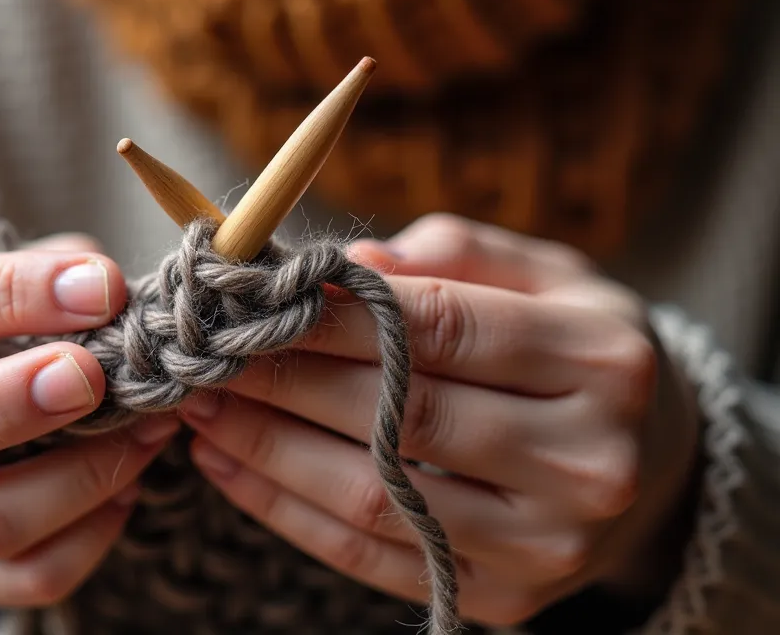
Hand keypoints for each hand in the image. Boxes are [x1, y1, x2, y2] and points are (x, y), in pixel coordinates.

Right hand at [0, 234, 180, 608]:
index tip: (100, 287)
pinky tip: (126, 489)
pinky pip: (24, 577)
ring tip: (146, 433)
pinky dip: (90, 538)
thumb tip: (106, 284)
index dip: (15, 293)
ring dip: (80, 478)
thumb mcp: (1, 279)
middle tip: (91, 378)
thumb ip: (52, 272)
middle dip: (10, 405)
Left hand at [179, 214, 699, 626]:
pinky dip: (283, 510)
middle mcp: (586, 461)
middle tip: (205, 351)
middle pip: (398, 413)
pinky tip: (227, 465)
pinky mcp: (502, 596)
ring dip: (266, 448)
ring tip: (198, 406)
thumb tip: (348, 263)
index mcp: (600, 361)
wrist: (652, 467)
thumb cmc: (578, 355)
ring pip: (372, 494)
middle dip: (282, 380)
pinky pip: (368, 554)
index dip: (333, 315)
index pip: (441, 329)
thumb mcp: (548, 277)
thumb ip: (456, 254)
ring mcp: (547, 543)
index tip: (253, 299)